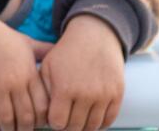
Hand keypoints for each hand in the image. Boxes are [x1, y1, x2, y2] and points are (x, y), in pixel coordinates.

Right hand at [0, 11, 47, 130]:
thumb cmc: (1, 36)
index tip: (41, 123)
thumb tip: (63, 56)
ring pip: (8, 118)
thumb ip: (45, 51)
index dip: (44, 119)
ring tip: (11, 130)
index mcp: (29, 72)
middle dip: (27, 128)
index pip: (43, 105)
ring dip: (10, 129)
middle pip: (27, 116)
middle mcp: (15, 80)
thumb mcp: (27, 42)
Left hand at [41, 16, 124, 130]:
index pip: (58, 123)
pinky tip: (92, 118)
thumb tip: (41, 114)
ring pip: (93, 126)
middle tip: (66, 120)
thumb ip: (43, 92)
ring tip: (78, 120)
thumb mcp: (48, 67)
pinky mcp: (117, 93)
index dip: (55, 123)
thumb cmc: (67, 53)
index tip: (55, 117)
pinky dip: (100, 124)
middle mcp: (85, 94)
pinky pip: (109, 120)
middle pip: (76, 127)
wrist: (95, 36)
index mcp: (64, 89)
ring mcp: (103, 95)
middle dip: (68, 127)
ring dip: (84, 127)